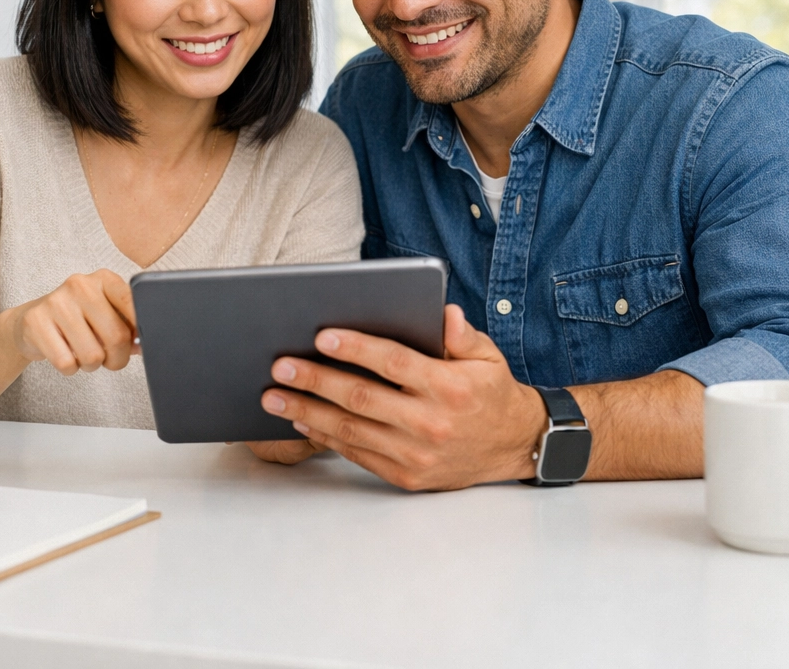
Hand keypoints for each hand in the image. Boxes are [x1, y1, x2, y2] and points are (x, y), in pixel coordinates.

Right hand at [0, 270, 136, 374]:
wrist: (32, 321)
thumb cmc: (77, 319)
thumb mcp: (104, 314)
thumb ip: (126, 326)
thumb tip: (145, 345)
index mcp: (104, 279)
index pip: (133, 302)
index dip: (140, 328)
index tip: (140, 342)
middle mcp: (80, 285)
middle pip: (116, 337)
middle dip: (117, 359)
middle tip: (110, 359)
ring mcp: (56, 302)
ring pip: (92, 355)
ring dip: (92, 365)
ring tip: (83, 353)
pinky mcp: (35, 322)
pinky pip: (66, 363)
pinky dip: (70, 369)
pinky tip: (65, 354)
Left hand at [259, 305, 545, 490]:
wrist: (513, 446)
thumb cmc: (491, 393)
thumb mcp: (487, 356)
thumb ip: (461, 334)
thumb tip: (442, 313)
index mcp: (450, 388)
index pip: (395, 363)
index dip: (357, 349)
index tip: (322, 336)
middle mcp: (431, 423)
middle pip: (362, 398)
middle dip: (316, 380)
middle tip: (281, 365)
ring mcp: (417, 454)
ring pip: (352, 430)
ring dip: (308, 411)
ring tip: (274, 395)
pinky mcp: (406, 476)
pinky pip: (358, 454)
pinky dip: (326, 437)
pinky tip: (302, 419)